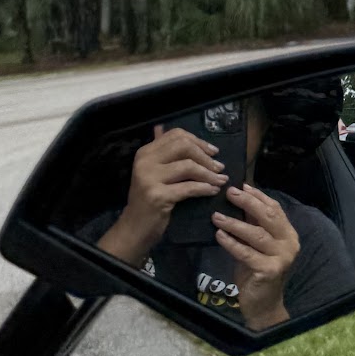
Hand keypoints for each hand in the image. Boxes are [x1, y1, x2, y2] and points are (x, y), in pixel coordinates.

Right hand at [98, 124, 226, 264]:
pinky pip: (188, 188)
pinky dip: (204, 188)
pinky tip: (213, 190)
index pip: (175, 135)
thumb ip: (159, 151)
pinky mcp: (158, 196)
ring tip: (220, 180)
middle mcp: (145, 161)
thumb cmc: (148, 199)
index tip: (213, 151)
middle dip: (205, 156)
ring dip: (209, 173)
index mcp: (145, 152)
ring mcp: (150, 178)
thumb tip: (161, 127)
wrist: (134, 228)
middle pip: (183, 146)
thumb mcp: (151, 172)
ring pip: (188, 166)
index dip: (198, 141)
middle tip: (219, 166)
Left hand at [211, 185, 299, 331]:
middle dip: (248, 202)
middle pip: (268, 216)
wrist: (263, 305)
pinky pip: (247, 253)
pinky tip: (219, 235)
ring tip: (216, 216)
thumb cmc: (257, 272)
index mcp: (288, 234)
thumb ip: (252, 226)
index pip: (275, 209)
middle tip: (229, 193)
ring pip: (256, 234)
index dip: (258, 196)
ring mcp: (282, 257)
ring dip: (234, 223)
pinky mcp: (270, 270)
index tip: (240, 185)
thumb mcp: (256, 245)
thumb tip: (239, 199)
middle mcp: (289, 243)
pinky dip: (232, 243)